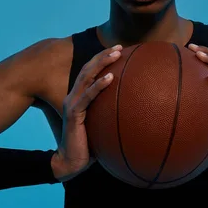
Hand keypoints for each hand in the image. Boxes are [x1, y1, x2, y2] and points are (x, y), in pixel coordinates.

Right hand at [52, 44, 122, 180]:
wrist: (72, 162)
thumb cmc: (90, 146)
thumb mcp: (103, 126)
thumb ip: (112, 115)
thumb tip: (135, 112)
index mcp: (79, 98)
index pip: (91, 73)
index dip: (102, 59)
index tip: (119, 50)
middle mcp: (73, 97)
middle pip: (88, 69)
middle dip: (103, 55)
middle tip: (119, 46)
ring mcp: (72, 104)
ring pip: (86, 77)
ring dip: (102, 63)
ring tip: (116, 54)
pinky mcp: (74, 114)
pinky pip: (87, 97)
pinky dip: (98, 85)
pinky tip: (110, 77)